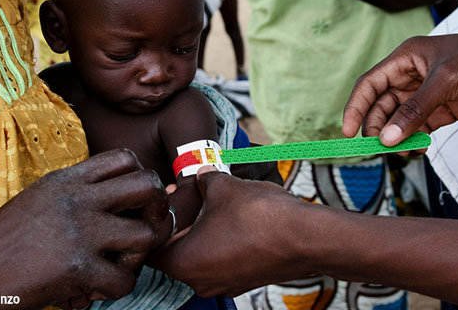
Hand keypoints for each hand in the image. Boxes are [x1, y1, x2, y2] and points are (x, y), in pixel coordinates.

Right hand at [0, 150, 167, 308]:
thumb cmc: (4, 240)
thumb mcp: (42, 199)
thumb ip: (81, 193)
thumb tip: (126, 200)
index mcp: (67, 179)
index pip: (125, 158)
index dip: (140, 178)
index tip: (134, 202)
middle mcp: (78, 198)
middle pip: (148, 184)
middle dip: (156, 209)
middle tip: (142, 229)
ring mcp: (79, 231)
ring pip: (146, 235)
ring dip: (138, 256)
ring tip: (116, 264)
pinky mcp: (76, 267)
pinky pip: (125, 280)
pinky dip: (115, 289)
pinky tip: (93, 288)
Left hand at [151, 167, 307, 296]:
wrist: (305, 238)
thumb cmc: (259, 216)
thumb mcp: (223, 187)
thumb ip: (203, 180)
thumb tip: (200, 173)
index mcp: (183, 263)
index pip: (151, 247)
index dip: (156, 220)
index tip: (166, 200)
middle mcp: (199, 282)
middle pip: (174, 252)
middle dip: (180, 223)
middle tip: (187, 196)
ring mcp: (223, 285)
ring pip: (199, 257)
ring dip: (201, 232)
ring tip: (211, 204)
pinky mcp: (244, 281)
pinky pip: (221, 261)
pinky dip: (220, 242)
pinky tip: (232, 218)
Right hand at [342, 30, 457, 145]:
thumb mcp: (446, 81)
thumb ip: (415, 110)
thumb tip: (387, 137)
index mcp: (405, 59)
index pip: (370, 85)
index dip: (356, 107)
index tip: (349, 132)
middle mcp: (410, 77)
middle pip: (380, 106)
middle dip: (378, 127)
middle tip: (381, 148)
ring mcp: (425, 94)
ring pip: (397, 120)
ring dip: (396, 137)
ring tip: (403, 151)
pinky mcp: (441, 109)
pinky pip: (418, 128)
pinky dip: (414, 140)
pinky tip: (419, 148)